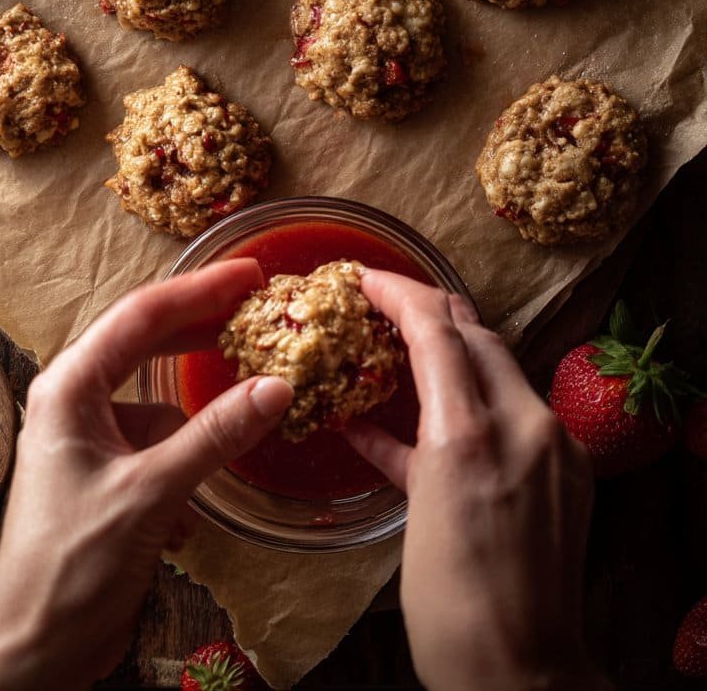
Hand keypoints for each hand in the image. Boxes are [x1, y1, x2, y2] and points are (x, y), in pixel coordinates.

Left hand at [0, 261, 291, 690]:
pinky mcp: (107, 477)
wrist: (35, 649)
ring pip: (160, 401)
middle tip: (256, 303)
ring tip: (247, 404)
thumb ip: (214, 437)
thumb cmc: (70, 568)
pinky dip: (185, 463)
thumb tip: (275, 387)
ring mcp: (90, 439)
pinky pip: (160, 446)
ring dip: (198, 414)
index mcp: (69, 387)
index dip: (199, 290)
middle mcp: (75, 401)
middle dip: (202, 328)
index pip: (142, 316)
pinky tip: (189, 513)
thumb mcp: (150, 494)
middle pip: (148, 344)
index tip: (248, 273)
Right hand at [344, 273, 608, 690]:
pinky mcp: (564, 478)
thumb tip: (365, 425)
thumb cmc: (456, 611)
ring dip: (454, 355)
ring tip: (406, 350)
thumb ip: (400, 452)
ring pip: (497, 374)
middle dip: (432, 313)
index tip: (368, 278)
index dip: (402, 295)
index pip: (441, 331)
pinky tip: (428, 432)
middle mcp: (525, 429)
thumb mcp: (417, 513)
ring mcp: (553, 452)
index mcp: (476, 434)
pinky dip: (470, 413)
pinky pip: (511, 420)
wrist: (522, 678)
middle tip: (386, 303)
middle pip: (478, 341)